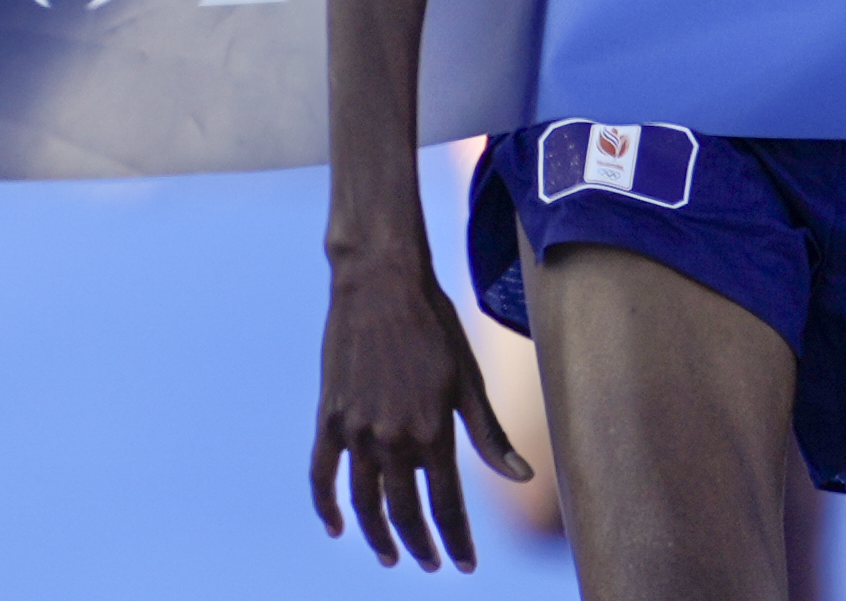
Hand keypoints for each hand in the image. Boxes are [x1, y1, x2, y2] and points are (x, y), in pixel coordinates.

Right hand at [311, 257, 531, 571]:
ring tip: (392, 557)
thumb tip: (523, 477)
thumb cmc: (434, 325)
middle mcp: (392, 438)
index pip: (447, 507)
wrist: (380, 281)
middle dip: (422, 546)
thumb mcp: (468, 379)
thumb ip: (490, 435)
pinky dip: (326, 507)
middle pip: (405, 513)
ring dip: (379, 537)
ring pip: (365, 503)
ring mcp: (355, 430)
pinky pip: (321, 475)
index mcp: (433, 432)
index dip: (456, 541)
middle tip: (432, 564)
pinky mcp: (329, 417)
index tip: (464, 564)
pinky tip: (337, 527)